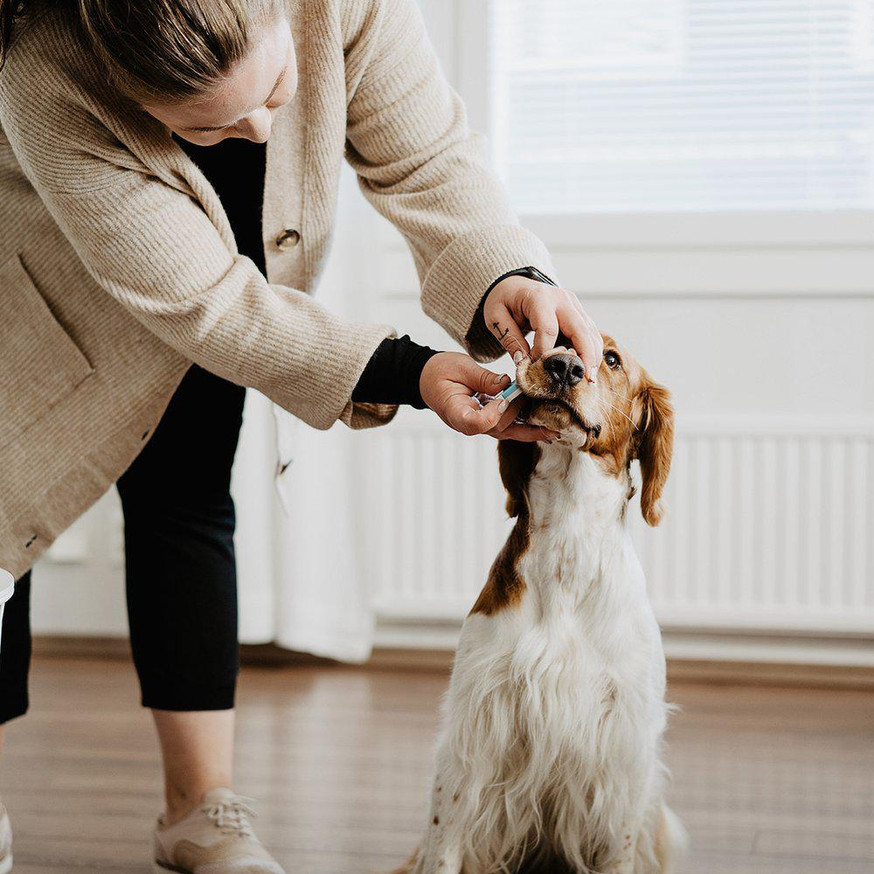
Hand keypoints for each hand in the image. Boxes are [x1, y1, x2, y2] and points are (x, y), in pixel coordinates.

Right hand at [419, 352, 557, 441]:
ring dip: (530, 431)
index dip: (493, 413)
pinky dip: (526, 428)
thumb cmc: (440, 371)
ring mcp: (478, 426)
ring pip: (507, 432)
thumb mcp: (460, 368)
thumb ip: (484, 378)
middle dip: (519, 414)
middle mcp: (468, 424)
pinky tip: (545, 429)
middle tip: (539, 398)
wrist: (428, 378)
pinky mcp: (487, 421)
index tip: (503, 398)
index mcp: (455, 412)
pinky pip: (508, 427)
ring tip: (554, 429)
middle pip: (497, 428)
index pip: (476, 423)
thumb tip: (507, 384)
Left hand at [484, 274, 603, 379]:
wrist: (513, 285)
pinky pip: (590, 332)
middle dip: (585, 355)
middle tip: (586, 380)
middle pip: (579, 329)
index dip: (544, 352)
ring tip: (589, 378)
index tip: (536, 368)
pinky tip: (588, 367)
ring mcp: (573, 304)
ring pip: (590, 331)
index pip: (548, 329)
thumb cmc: (504, 300)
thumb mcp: (496, 317)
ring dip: (592, 355)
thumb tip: (523, 363)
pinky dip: (591, 350)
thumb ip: (509, 339)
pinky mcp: (578, 312)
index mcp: (538, 298)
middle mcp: (561, 299)